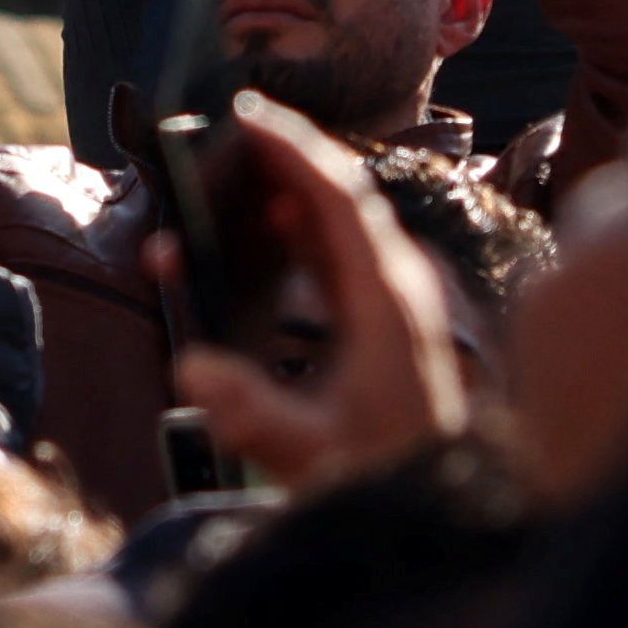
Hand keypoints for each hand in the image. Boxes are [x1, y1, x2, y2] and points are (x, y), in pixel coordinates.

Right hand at [166, 88, 468, 492]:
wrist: (436, 510)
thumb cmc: (379, 476)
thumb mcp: (312, 453)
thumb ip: (253, 414)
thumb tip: (191, 366)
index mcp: (386, 302)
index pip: (340, 200)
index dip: (293, 152)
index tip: (246, 117)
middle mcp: (395, 289)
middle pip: (342, 196)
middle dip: (286, 156)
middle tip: (230, 127)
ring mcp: (390, 301)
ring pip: (340, 219)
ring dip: (289, 187)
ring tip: (236, 166)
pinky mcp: (379, 319)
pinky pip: (336, 250)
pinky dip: (297, 224)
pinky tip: (267, 221)